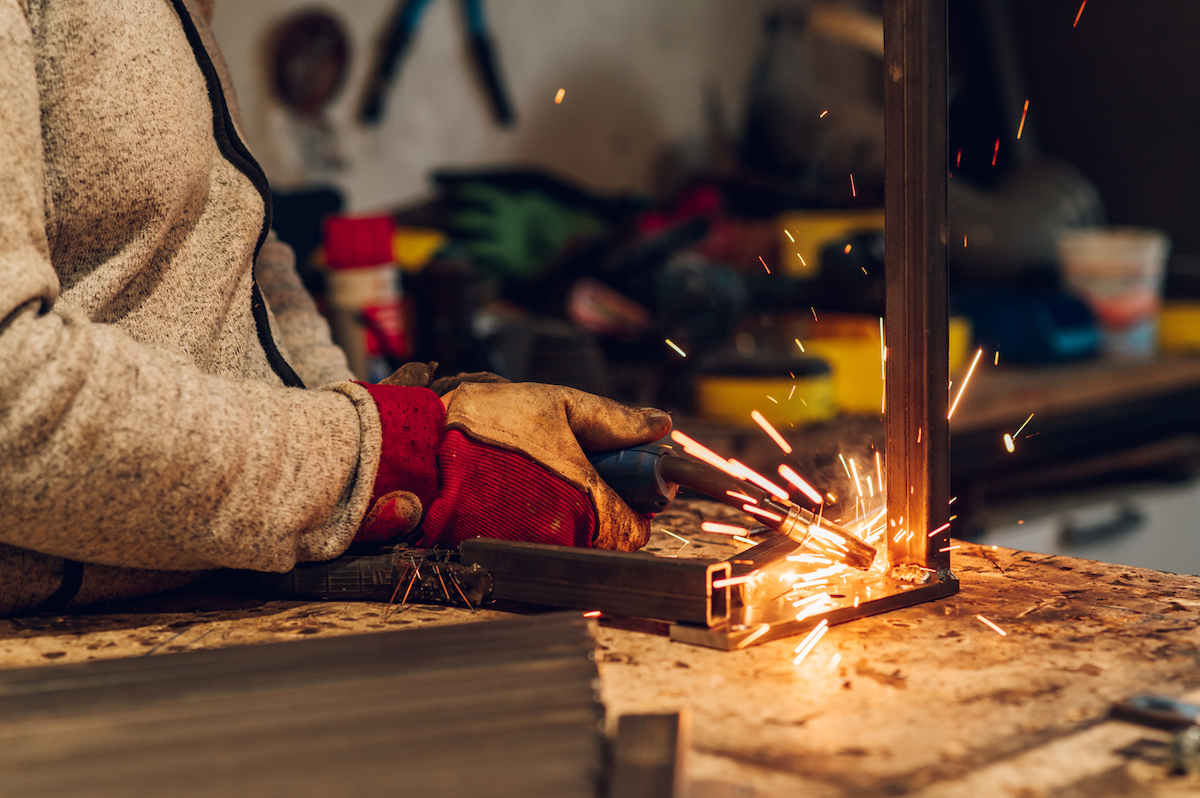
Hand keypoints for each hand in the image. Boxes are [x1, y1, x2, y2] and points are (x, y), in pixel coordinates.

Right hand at [420, 382, 670, 550]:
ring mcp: (534, 549)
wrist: (421, 446)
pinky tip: (515, 489)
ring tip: (539, 475)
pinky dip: (534, 522)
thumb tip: (658, 424)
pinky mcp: (504, 554)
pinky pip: (535, 545)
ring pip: (571, 541)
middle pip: (605, 537)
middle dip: (600, 505)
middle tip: (576, 470)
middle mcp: (566, 536)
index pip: (638, 530)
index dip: (636, 503)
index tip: (623, 480)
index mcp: (590, 503)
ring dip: (568, 513)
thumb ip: (615, 419)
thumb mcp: (560, 404)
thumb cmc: (487, 423)